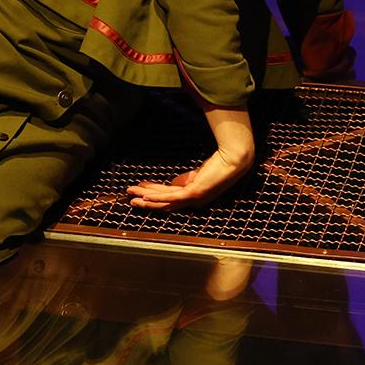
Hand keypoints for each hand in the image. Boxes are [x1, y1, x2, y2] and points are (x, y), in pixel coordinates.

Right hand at [126, 145, 254, 211]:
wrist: (233, 160)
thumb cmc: (220, 165)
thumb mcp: (197, 176)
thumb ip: (184, 181)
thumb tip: (171, 184)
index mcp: (194, 200)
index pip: (170, 201)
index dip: (154, 198)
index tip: (141, 193)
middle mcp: (194, 203)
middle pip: (164, 204)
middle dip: (145, 201)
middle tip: (131, 199)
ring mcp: (194, 200)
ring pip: (165, 201)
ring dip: (146, 198)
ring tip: (132, 194)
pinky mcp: (194, 192)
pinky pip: (171, 197)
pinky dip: (157, 197)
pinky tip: (146, 196)